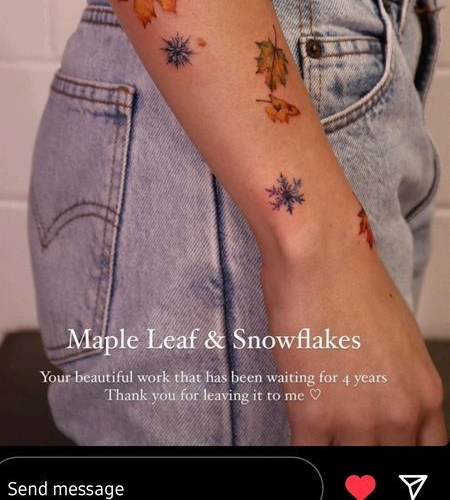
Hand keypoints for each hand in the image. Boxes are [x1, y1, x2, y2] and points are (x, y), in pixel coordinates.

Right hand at [261, 222, 446, 444]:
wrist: (320, 254)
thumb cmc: (353, 282)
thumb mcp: (398, 340)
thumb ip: (396, 384)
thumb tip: (379, 406)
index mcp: (426, 394)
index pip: (427, 456)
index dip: (400, 457)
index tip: (381, 452)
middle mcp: (399, 415)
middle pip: (388, 466)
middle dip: (364, 457)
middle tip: (343, 437)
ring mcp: (356, 421)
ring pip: (349, 469)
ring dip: (331, 449)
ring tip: (316, 428)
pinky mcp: (313, 416)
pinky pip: (308, 458)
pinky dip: (302, 451)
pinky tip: (297, 430)